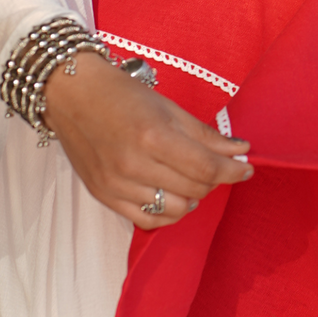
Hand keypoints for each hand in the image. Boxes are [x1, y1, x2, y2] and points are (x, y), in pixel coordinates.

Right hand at [41, 54, 252, 227]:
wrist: (72, 95)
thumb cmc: (122, 95)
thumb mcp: (168, 108)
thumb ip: (205, 135)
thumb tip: (240, 151)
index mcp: (153, 137)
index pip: (206, 168)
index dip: (233, 170)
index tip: (246, 167)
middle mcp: (133, 166)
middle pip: (194, 190)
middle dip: (214, 180)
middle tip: (217, 166)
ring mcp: (117, 185)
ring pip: (174, 210)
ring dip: (192, 197)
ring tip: (191, 179)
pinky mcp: (104, 197)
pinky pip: (147, 221)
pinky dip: (167, 213)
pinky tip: (171, 195)